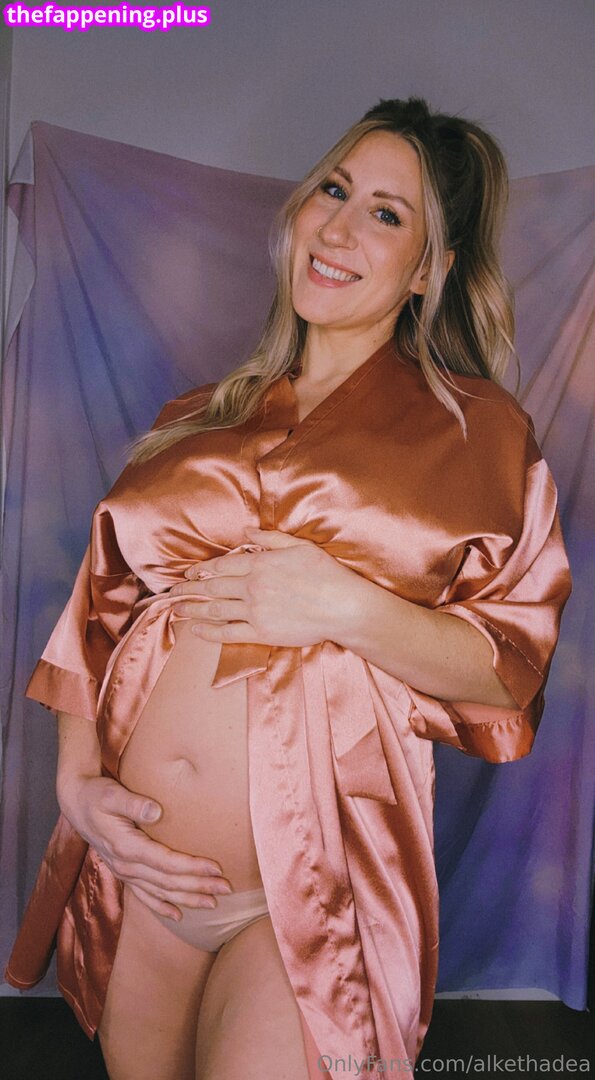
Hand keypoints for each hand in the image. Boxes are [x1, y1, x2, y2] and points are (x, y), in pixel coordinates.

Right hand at [59, 774, 232, 920]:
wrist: (76, 803)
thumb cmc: (96, 795)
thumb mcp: (111, 794)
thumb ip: (133, 803)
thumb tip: (156, 811)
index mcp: (126, 847)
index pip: (166, 862)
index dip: (192, 867)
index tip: (216, 868)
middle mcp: (126, 865)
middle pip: (168, 881)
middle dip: (198, 886)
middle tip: (226, 888)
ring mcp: (124, 872)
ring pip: (160, 892)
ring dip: (187, 898)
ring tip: (213, 902)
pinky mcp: (124, 872)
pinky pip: (145, 895)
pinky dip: (162, 907)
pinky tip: (179, 916)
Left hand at [170, 526, 361, 646]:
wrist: (342, 606)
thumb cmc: (326, 574)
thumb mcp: (299, 546)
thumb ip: (270, 539)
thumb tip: (246, 530)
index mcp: (260, 564)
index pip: (222, 565)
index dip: (202, 569)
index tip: (188, 572)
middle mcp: (252, 586)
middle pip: (212, 587)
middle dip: (189, 588)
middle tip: (172, 591)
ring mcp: (255, 610)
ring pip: (215, 609)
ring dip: (192, 609)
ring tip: (175, 610)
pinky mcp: (262, 632)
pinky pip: (229, 632)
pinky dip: (210, 632)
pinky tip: (195, 630)